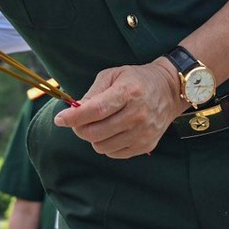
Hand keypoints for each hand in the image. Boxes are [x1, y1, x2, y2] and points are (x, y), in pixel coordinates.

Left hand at [55, 62, 185, 158]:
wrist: (168, 90)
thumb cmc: (135, 80)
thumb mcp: (112, 75)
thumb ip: (92, 93)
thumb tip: (74, 111)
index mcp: (128, 92)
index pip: (95, 110)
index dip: (74, 117)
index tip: (60, 119)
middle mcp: (137, 114)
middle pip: (96, 132)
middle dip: (80, 128)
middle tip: (79, 122)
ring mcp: (143, 132)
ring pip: (102, 146)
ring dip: (94, 138)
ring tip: (99, 125)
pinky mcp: (146, 145)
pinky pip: (115, 153)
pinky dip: (107, 145)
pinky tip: (112, 132)